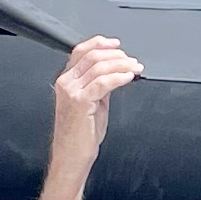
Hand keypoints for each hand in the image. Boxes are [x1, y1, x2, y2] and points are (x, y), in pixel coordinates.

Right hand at [51, 35, 143, 173]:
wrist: (72, 156)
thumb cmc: (81, 134)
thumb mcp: (92, 102)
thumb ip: (99, 85)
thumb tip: (114, 71)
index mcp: (66, 80)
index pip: (81, 51)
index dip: (100, 43)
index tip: (117, 45)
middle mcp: (66, 83)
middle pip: (92, 56)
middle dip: (117, 55)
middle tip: (132, 61)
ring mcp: (71, 91)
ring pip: (99, 66)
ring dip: (122, 65)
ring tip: (135, 69)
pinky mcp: (80, 101)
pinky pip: (103, 82)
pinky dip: (119, 77)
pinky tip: (128, 77)